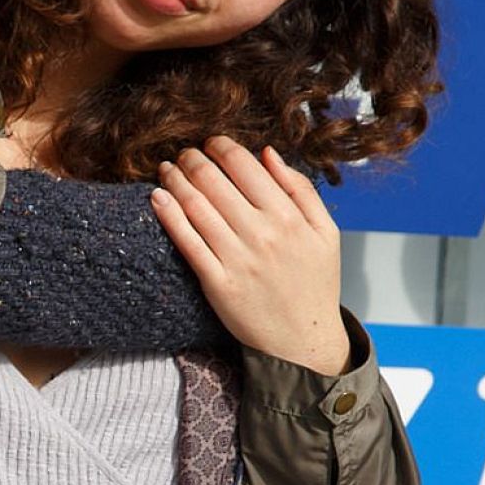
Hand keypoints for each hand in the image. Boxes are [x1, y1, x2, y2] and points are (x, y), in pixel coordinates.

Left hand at [150, 138, 350, 372]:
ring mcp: (237, 259)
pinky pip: (187, 242)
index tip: (212, 143)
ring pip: (196, 206)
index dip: (222, 147)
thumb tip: (268, 153)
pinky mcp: (217, 283)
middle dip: (193, 159)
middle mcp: (261, 234)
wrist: (303, 340)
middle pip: (214, 181)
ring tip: (167, 169)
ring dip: (176, 180)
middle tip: (185, 154)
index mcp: (288, 216)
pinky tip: (158, 198)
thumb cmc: (315, 284)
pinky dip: (169, 215)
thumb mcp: (326, 232)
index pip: (245, 166)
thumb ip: (301, 190)